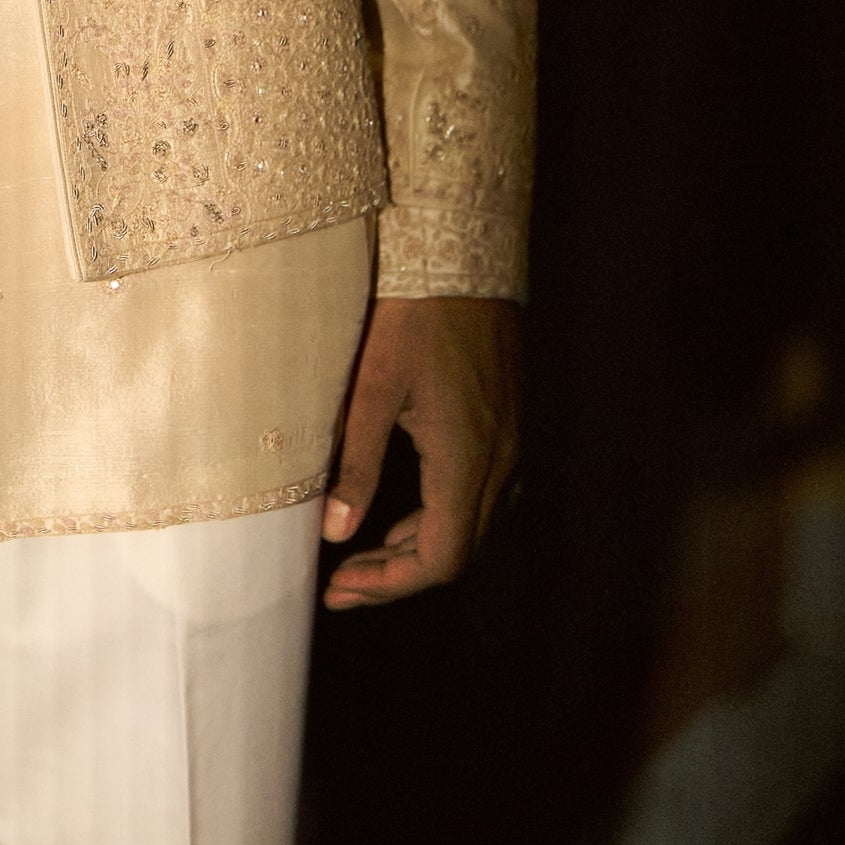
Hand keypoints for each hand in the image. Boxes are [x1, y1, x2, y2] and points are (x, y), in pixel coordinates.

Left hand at [320, 293, 521, 607]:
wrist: (464, 255)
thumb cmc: (412, 314)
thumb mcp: (372, 388)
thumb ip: (357, 464)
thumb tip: (333, 533)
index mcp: (465, 457)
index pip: (440, 558)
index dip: (390, 585)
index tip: (340, 589)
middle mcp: (500, 459)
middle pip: (459, 552)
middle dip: (397, 575)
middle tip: (340, 584)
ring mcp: (511, 442)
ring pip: (474, 526)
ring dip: (420, 549)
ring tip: (361, 555)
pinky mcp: (509, 424)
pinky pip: (484, 495)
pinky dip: (443, 518)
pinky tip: (405, 511)